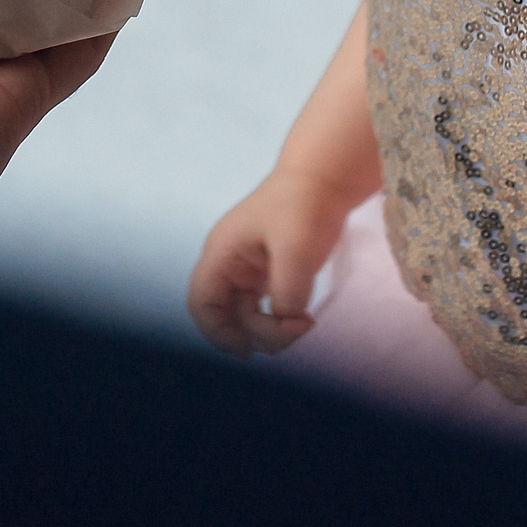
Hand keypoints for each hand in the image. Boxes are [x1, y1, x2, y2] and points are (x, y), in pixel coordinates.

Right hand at [187, 166, 356, 355]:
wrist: (325, 177)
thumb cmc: (304, 204)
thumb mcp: (296, 247)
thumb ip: (287, 288)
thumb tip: (285, 319)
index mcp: (223, 253)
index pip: (202, 301)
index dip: (217, 331)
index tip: (249, 348)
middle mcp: (230, 264)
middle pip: (225, 315)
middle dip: (256, 332)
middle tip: (295, 332)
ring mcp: (249, 269)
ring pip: (246, 315)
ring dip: (270, 329)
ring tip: (303, 325)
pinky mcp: (269, 272)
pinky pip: (265, 307)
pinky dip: (281, 319)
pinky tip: (302, 319)